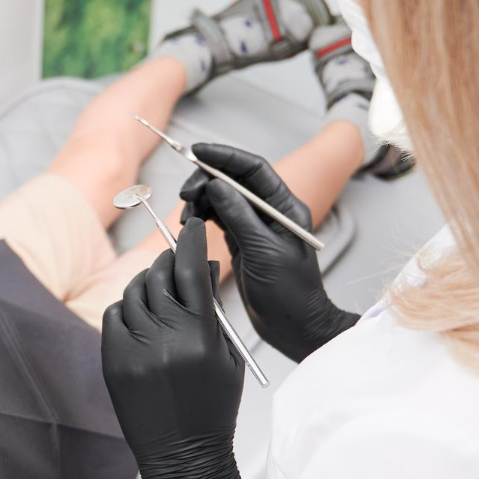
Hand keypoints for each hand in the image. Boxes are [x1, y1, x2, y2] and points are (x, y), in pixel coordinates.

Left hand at [101, 219, 253, 478]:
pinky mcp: (113, 361)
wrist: (183, 457)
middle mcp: (164, 340)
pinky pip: (115, 316)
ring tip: (161, 290)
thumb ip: (213, 308)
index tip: (192, 228)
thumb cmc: (212, 408)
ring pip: (133, 293)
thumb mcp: (226, 356)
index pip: (191, 270)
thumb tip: (204, 265)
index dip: (191, 242)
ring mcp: (134, 351)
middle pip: (159, 276)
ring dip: (148, 283)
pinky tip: (142, 317)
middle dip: (169, 262)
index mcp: (199, 337)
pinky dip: (128, 308)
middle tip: (176, 260)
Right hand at [179, 144, 358, 362]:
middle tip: (185, 194)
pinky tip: (191, 223)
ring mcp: (254, 226)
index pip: (254, 170)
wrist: (293, 326)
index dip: (225, 156)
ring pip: (222, 198)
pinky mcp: (241, 241)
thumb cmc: (289, 292)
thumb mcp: (262, 251)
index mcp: (284, 208)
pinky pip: (218, 217)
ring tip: (187, 215)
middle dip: (206, 181)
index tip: (198, 152)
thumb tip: (216, 185)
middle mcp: (269, 212)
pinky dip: (202, 216)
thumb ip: (238, 215)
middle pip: (234, 181)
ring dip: (201, 200)